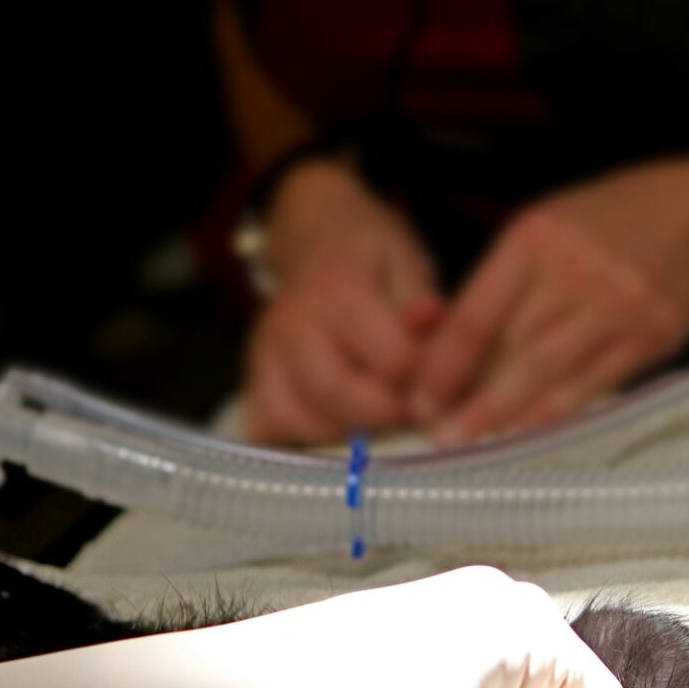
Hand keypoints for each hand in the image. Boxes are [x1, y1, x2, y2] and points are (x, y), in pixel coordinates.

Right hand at [244, 160, 441, 443]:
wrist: (316, 248)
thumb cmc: (373, 265)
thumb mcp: (408, 265)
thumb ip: (422, 304)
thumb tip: (430, 320)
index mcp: (338, 288)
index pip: (391, 359)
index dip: (424, 381)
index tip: (436, 383)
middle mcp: (292, 323)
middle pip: (339, 395)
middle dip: (385, 414)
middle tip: (405, 409)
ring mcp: (264, 355)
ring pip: (300, 419)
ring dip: (345, 431)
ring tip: (371, 415)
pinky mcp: (252, 382)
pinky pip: (269, 429)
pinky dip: (300, 439)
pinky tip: (330, 425)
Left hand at [413, 156, 688, 445]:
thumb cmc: (614, 220)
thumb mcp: (547, 228)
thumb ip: (500, 283)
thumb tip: (445, 347)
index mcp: (532, 239)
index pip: (472, 315)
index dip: (439, 366)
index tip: (416, 398)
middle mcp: (570, 270)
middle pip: (502, 348)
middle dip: (462, 396)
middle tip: (432, 431)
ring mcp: (613, 304)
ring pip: (541, 372)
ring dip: (497, 413)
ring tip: (463, 440)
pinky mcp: (649, 335)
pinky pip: (590, 384)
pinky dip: (551, 413)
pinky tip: (521, 434)